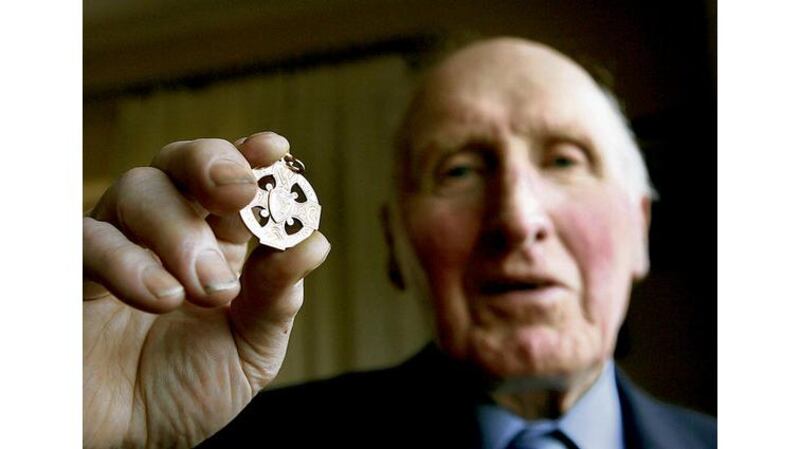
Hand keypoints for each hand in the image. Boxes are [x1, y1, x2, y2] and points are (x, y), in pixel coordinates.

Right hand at [83, 132, 329, 447]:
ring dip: (180, 230)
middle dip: (213, 166)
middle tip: (239, 192)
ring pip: (138, 189)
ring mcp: (119, 246)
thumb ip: (276, 300)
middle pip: (180, 163)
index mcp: (218, 244)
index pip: (232, 181)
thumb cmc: (187, 390)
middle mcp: (167, 233)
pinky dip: (129, 260)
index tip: (276, 149)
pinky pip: (90, 239)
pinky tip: (163, 297)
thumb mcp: (249, 351)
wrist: (128, 440)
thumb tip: (314, 244)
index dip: (252, 157)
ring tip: (207, 288)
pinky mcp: (75, 272)